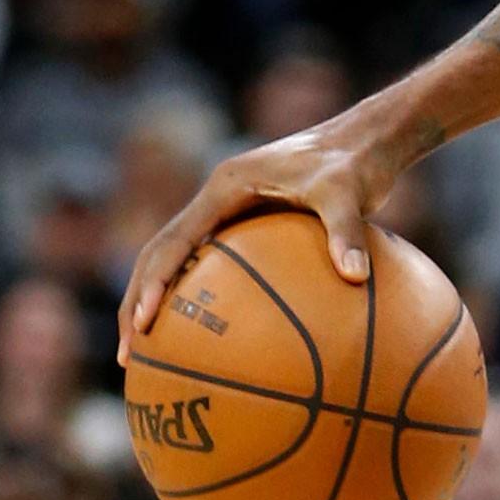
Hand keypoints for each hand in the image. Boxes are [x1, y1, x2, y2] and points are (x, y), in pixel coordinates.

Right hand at [118, 108, 400, 362]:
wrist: (369, 140)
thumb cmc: (357, 162)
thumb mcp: (350, 194)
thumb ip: (347, 233)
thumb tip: (355, 276)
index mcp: (225, 187)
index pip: (173, 241)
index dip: (153, 283)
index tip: (143, 323)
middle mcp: (219, 200)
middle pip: (160, 256)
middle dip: (138, 303)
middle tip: (130, 356)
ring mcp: (232, 213)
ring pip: (181, 263)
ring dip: (163, 305)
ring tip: (154, 359)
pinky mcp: (252, 227)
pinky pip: (221, 269)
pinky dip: (213, 302)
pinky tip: (222, 344)